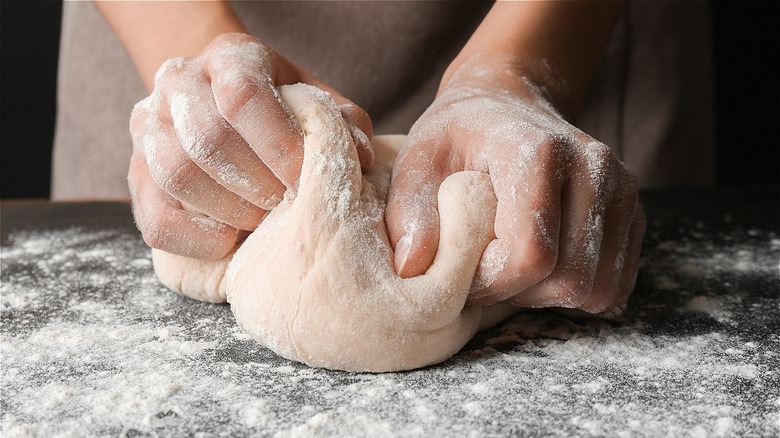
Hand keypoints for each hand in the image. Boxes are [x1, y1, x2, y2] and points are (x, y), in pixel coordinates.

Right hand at [129, 33, 372, 258]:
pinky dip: (194, 237)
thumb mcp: (316, 103)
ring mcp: (150, 125)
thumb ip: (342, 123)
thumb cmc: (281, 110)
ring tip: (261, 221)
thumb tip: (361, 156)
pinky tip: (229, 241)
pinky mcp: (136, 172)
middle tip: (286, 205)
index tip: (304, 179)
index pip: (243, 96)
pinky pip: (154, 216)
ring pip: (176, 174)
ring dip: (228, 209)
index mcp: (230, 57)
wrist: (223, 104)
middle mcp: (179, 82)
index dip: (278, 144)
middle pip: (207, 138)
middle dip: (257, 184)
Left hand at [385, 56, 644, 315]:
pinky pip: (616, 283)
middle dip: (521, 295)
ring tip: (512, 268)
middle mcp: (593, 167)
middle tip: (486, 274)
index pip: (531, 255)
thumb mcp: (417, 161)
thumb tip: (412, 267)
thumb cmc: (456, 135)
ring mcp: (621, 189)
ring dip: (549, 297)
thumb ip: (409, 212)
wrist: (505, 103)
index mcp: (540, 153)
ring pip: (598, 289)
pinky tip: (542, 268)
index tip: (463, 273)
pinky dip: (577, 291)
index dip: (492, 284)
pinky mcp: (632, 210)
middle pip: (570, 279)